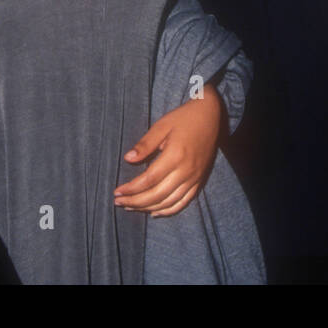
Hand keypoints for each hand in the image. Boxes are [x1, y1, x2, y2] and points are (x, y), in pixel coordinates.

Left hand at [114, 84, 221, 216]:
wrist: (211, 115)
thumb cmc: (184, 118)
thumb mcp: (162, 125)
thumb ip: (145, 144)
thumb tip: (128, 159)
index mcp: (175, 155)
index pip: (149, 180)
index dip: (131, 189)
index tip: (117, 192)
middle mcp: (186, 171)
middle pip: (157, 195)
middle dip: (135, 202)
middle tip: (119, 202)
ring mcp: (194, 178)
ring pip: (169, 202)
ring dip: (148, 208)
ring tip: (131, 207)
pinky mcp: (199, 181)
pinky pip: (183, 202)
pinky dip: (168, 211)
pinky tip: (154, 212)